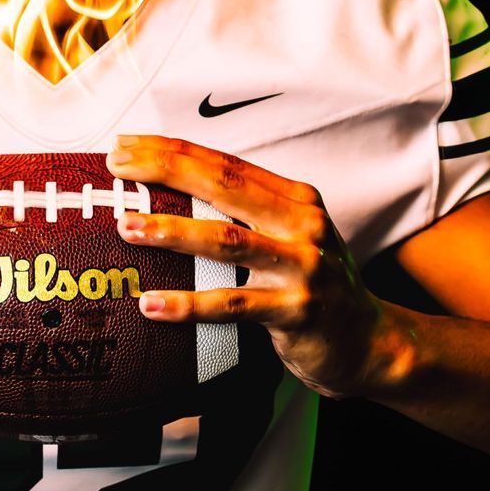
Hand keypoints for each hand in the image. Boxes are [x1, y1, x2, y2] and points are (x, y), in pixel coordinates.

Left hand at [106, 134, 386, 399]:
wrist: (371, 344)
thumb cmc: (314, 286)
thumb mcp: (290, 237)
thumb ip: (247, 214)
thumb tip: (172, 193)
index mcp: (296, 199)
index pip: (226, 164)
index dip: (174, 151)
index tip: (128, 145)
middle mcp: (303, 225)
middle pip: (224, 186)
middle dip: (166, 171)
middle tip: (118, 168)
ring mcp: (303, 267)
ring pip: (226, 240)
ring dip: (171, 231)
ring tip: (126, 226)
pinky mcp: (297, 311)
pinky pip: (232, 305)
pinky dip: (188, 304)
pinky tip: (151, 304)